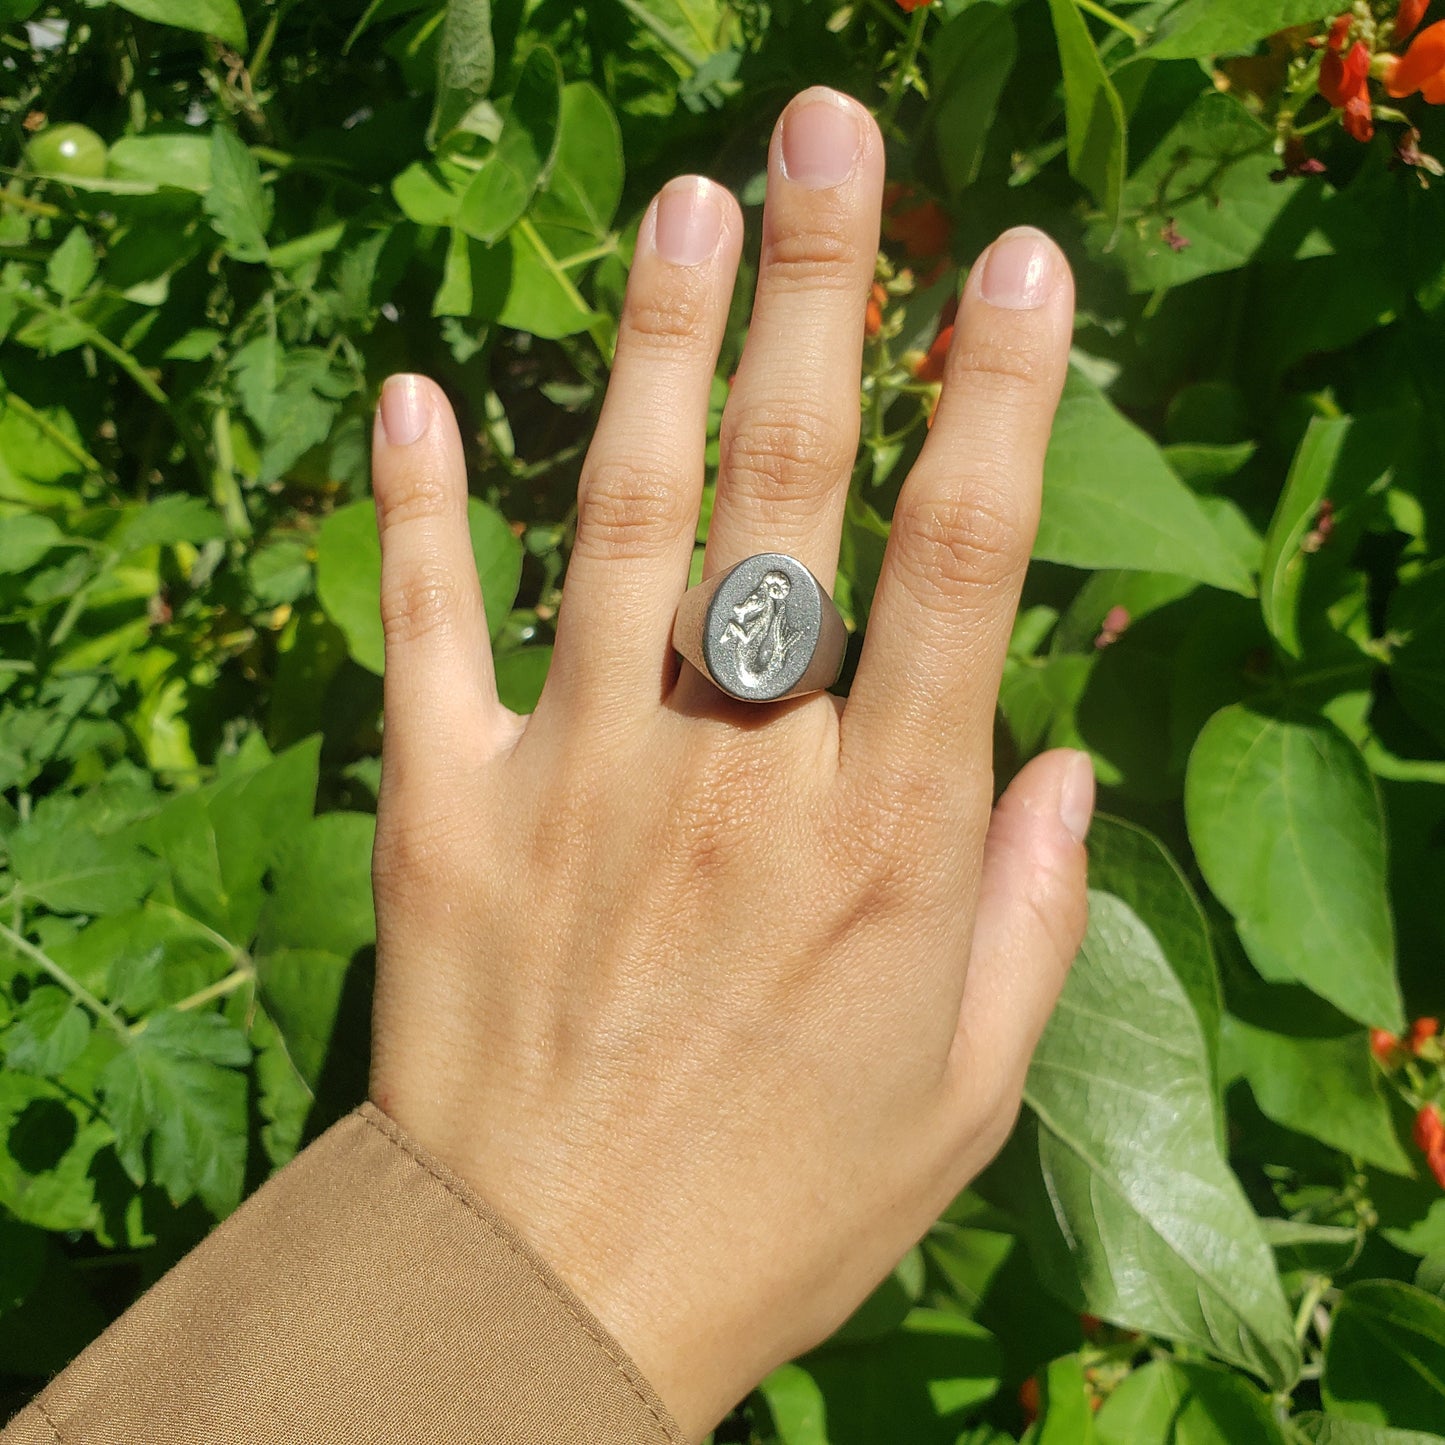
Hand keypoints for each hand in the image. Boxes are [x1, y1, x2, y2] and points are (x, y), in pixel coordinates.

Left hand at [366, 86, 1089, 1438]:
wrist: (545, 1302)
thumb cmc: (779, 1209)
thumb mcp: (961, 1094)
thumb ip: (1025, 914)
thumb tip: (1065, 755)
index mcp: (878, 839)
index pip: (955, 567)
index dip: (996, 402)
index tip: (1016, 262)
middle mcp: (735, 775)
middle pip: (790, 493)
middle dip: (824, 296)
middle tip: (832, 132)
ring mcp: (578, 779)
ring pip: (625, 521)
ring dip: (659, 349)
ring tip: (689, 201)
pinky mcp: (444, 815)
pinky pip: (427, 632)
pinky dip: (414, 510)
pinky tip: (412, 391)